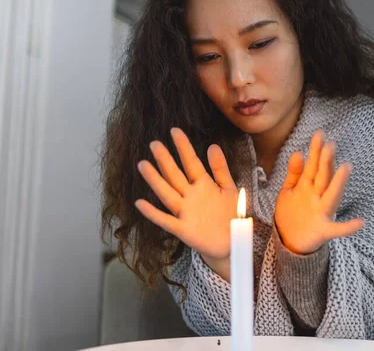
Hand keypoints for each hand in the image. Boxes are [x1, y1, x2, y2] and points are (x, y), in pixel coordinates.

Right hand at [134, 128, 237, 275]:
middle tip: (154, 143)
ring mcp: (185, 212)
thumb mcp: (229, 189)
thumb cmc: (230, 215)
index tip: (175, 130)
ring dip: (155, 180)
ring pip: (167, 193)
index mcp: (203, 184)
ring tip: (143, 165)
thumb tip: (212, 146)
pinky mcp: (183, 229)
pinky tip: (140, 203)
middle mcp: (191, 196)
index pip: (191, 162)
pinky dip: (153, 213)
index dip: (183, 147)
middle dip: (165, 160)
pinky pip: (166, 220)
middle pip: (175, 175)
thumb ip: (220, 169)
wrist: (233, 242)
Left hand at [274, 130, 363, 254]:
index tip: (319, 134)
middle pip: (322, 177)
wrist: (290, 242)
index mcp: (308, 187)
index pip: (313, 166)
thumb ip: (295, 173)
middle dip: (326, 162)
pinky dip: (348, 227)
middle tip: (330, 145)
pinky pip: (337, 229)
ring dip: (338, 183)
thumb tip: (298, 152)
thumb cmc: (292, 213)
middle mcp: (317, 197)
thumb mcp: (290, 190)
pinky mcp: (323, 231)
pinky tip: (361, 222)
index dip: (315, 151)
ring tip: (346, 168)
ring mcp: (322, 213)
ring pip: (331, 196)